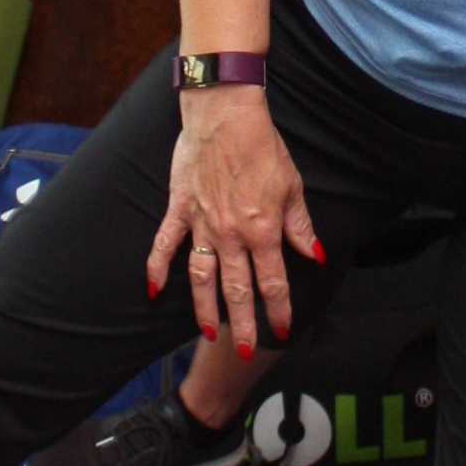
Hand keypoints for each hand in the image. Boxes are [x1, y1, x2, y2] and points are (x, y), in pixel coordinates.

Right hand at [147, 86, 320, 357]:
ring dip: (204, 308)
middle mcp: (232, 235)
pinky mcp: (179, 209)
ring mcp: (202, 224)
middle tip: (242, 350)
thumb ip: (300, 226)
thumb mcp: (292, 187)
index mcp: (263, 230)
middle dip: (242, 324)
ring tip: (208, 332)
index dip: (279, 310)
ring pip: (201, 277)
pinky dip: (156, 269)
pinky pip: (165, 245)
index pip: (273, 282)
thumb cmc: (262, 146)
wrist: (225, 114)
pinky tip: (152, 290)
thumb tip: (314, 254)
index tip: (282, 329)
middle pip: (237, 290)